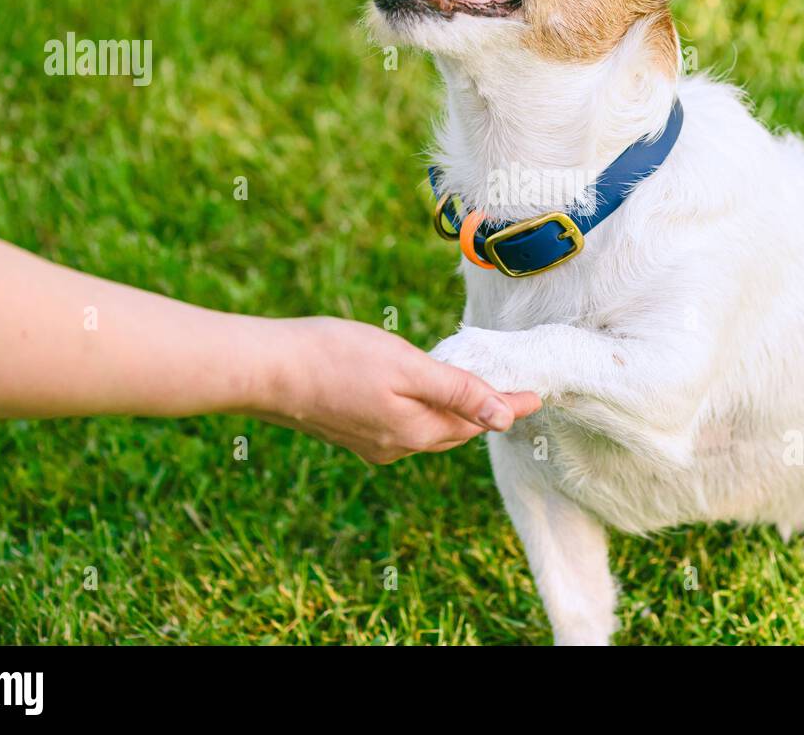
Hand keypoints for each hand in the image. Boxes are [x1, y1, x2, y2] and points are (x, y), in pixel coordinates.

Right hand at [252, 318, 540, 463]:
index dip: (508, 406)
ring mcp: (370, 442)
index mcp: (414, 432)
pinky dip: (423, 409)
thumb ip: (457, 392)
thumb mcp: (406, 367)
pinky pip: (402, 424)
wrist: (266, 369)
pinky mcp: (350, 430)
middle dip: (484, 411)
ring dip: (453, 410)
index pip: (477, 421)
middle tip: (511, 392)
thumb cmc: (336, 358)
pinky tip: (421, 392)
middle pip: (454, 429)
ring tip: (475, 389)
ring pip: (427, 428)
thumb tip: (503, 417)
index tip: (536, 396)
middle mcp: (395, 446)